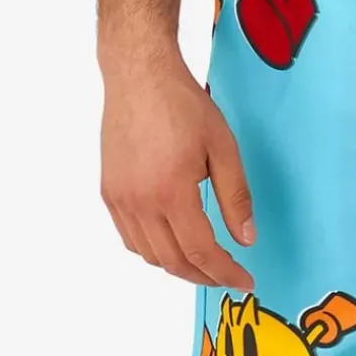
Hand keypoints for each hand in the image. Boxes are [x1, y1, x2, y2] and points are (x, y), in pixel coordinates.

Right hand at [101, 53, 254, 287]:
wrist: (138, 74)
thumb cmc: (181, 104)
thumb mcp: (223, 149)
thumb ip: (236, 198)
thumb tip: (246, 239)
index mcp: (170, 192)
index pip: (201, 252)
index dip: (225, 273)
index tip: (244, 282)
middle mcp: (139, 202)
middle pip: (173, 262)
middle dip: (205, 277)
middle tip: (228, 276)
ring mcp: (120, 199)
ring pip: (150, 255)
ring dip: (179, 266)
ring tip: (204, 262)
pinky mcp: (109, 192)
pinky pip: (131, 239)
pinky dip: (154, 250)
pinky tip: (174, 243)